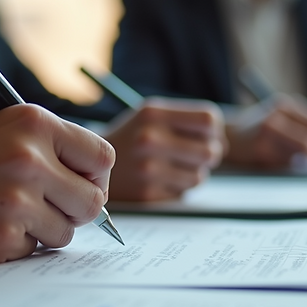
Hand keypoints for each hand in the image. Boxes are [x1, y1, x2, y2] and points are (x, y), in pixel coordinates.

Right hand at [0, 104, 114, 263]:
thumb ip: (45, 146)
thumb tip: (92, 178)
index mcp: (33, 124)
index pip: (102, 156)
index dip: (94, 177)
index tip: (79, 184)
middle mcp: (30, 158)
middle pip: (93, 201)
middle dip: (75, 210)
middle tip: (47, 208)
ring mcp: (18, 199)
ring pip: (66, 232)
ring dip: (43, 231)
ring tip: (6, 215)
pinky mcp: (3, 235)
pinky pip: (35, 250)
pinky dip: (16, 246)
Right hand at [103, 98, 225, 201]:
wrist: (85, 165)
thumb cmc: (129, 139)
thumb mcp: (149, 116)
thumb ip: (185, 122)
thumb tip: (222, 144)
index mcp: (153, 113)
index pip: (209, 121)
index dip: (215, 132)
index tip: (208, 137)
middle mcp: (149, 139)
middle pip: (210, 151)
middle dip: (209, 156)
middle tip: (197, 157)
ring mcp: (147, 169)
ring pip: (199, 176)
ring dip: (193, 174)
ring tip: (173, 168)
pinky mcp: (146, 194)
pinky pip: (182, 193)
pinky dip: (176, 188)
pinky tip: (159, 180)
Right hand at [225, 96, 306, 167]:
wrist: (225, 134)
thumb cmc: (256, 131)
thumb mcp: (278, 120)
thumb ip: (299, 129)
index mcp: (286, 105)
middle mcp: (278, 113)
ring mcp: (269, 128)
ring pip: (300, 150)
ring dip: (302, 160)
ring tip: (291, 160)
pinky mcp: (260, 145)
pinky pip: (285, 161)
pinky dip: (286, 164)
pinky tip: (276, 161)